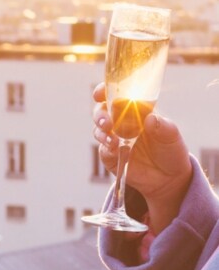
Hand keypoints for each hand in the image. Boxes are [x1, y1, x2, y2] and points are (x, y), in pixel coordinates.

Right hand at [92, 83, 192, 231]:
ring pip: (98, 129)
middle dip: (99, 114)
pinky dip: (106, 148)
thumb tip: (150, 119)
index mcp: (135, 109)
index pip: (116, 95)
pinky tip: (114, 149)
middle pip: (101, 111)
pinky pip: (103, 150)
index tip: (100, 93)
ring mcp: (114, 138)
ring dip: (100, 132)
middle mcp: (121, 122)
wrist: (169, 178)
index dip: (105, 91)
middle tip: (106, 122)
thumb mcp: (172, 136)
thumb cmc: (170, 150)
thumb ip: (163, 126)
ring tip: (111, 138)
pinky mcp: (111, 156)